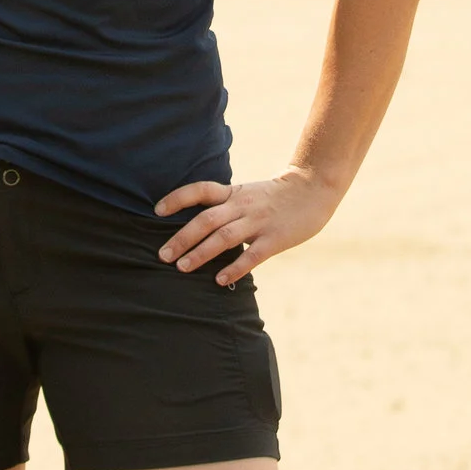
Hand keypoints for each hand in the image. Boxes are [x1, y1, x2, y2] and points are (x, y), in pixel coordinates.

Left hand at [154, 163, 341, 285]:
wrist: (314, 189)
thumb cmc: (276, 196)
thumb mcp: (247, 192)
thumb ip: (225, 206)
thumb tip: (197, 226)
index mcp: (233, 193)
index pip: (199, 190)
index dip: (177, 199)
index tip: (156, 211)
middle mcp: (242, 205)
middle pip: (205, 219)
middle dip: (182, 237)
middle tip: (162, 255)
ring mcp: (258, 222)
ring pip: (223, 237)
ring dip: (200, 253)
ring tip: (181, 268)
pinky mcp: (274, 239)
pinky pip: (251, 255)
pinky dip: (234, 268)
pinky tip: (219, 280)